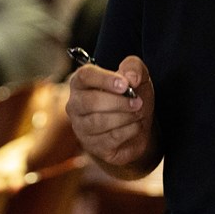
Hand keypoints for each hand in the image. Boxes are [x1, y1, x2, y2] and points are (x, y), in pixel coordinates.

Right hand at [66, 54, 154, 172]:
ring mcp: (81, 128)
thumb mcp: (136, 76)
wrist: (138, 125)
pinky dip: (129, 130)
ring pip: (99, 122)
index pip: (84, 76)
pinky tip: (136, 125)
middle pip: (90, 102)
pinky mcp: (93, 146)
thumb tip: (131, 77)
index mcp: (81, 82)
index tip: (125, 84)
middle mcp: (75, 105)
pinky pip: (110, 138)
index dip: (104, 79)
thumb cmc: (130, 96)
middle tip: (138, 102)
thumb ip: (134, 67)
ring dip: (125, 117)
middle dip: (118, 102)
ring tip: (138, 113)